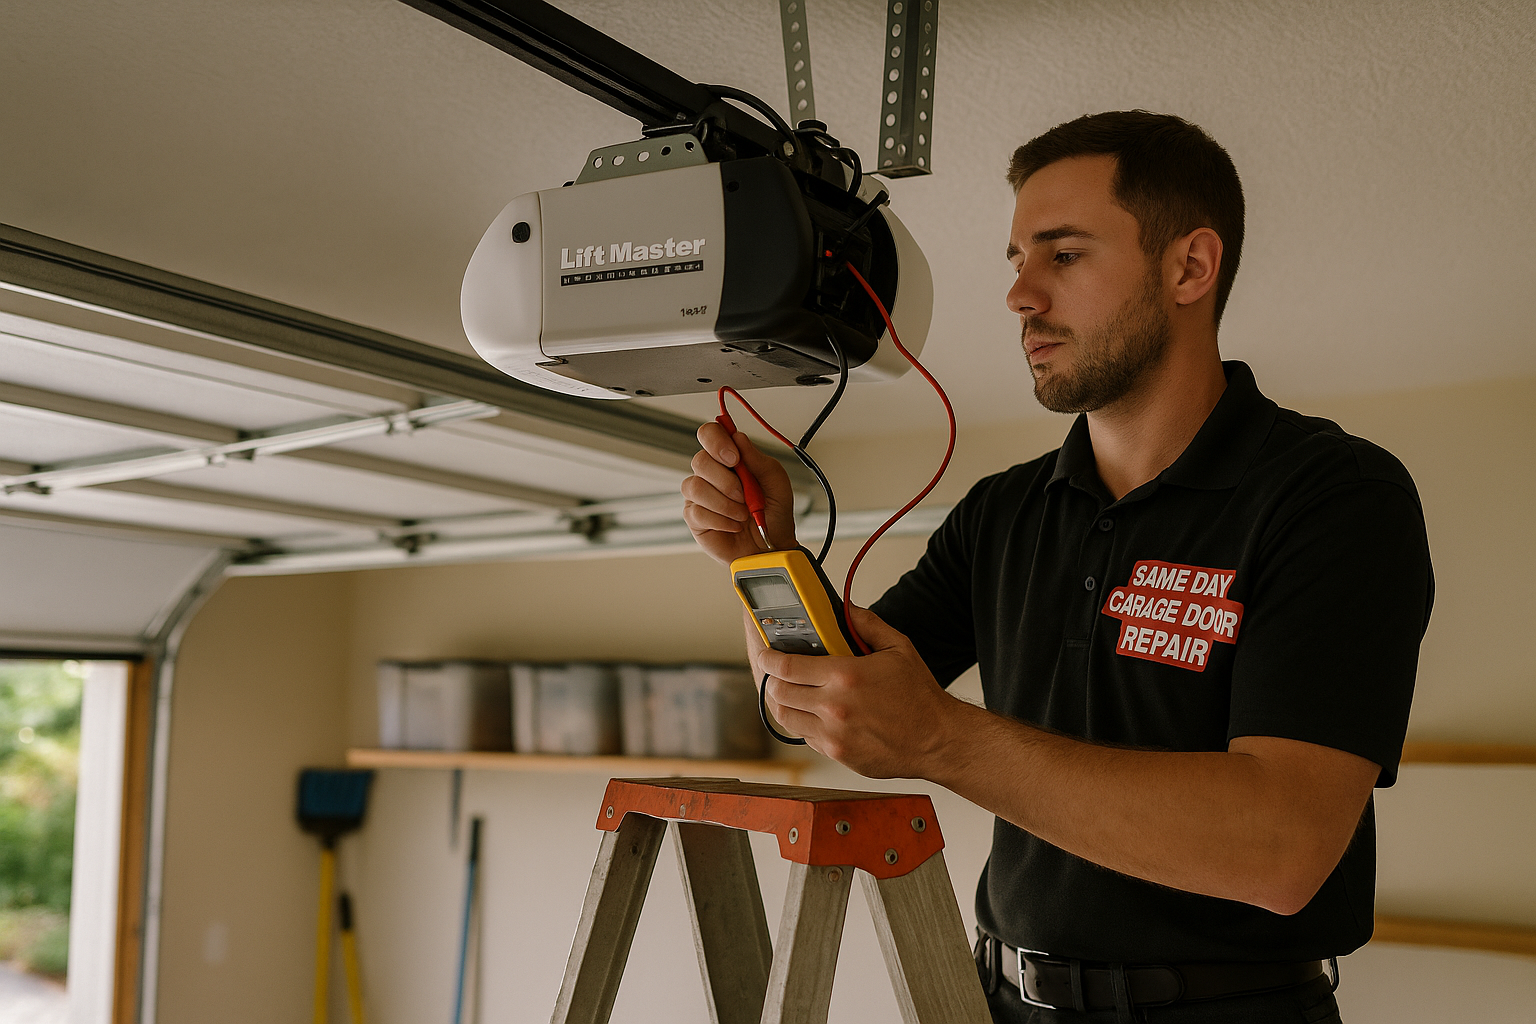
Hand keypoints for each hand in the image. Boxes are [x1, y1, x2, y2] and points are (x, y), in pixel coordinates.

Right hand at [681, 420, 797, 563]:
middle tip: (744, 495)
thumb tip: (738, 438)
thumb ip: (758, 460)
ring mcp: (700, 496)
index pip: (710, 434)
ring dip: (725, 503)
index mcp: (730, 459)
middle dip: (725, 480)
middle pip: (700, 460)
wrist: (772, 548)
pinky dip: (722, 520)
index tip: (734, 458)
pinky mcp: (694, 518)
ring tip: (743, 514)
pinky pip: (697, 512)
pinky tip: (734, 525)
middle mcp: (711, 474)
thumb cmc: (774, 514)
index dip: (717, 441)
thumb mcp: (777, 483)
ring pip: (695, 486)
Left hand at [756, 606, 960, 778]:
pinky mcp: (837, 755)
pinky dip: (802, 723)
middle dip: (773, 679)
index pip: (786, 667)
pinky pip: (804, 737)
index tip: (766, 654)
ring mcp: (833, 735)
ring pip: (785, 718)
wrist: (937, 740)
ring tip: (791, 692)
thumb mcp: (898, 648)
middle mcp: (834, 708)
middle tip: (778, 672)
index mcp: (845, 677)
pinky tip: (813, 712)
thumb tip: (845, 610)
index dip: (768, 659)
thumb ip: (867, 624)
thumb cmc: (920, 697)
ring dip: (782, 702)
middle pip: (778, 692)